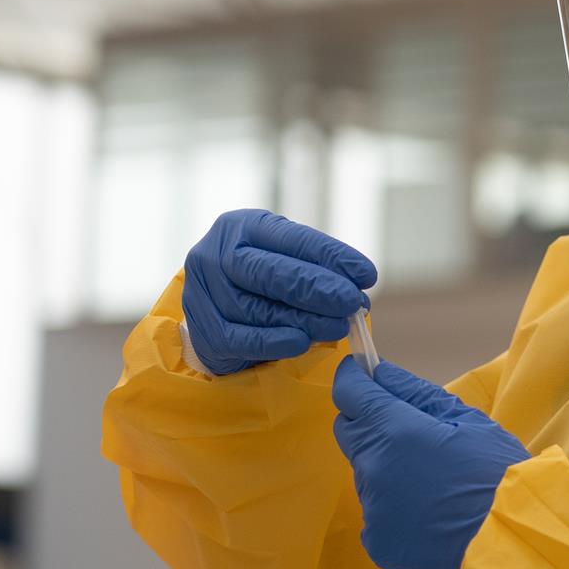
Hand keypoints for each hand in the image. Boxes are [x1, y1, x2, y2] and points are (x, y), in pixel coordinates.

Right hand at [182, 209, 377, 375]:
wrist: (217, 309)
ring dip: (303, 320)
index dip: (330, 256)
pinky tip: (302, 342)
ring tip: (338, 326)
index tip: (366, 274)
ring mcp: (202, 291)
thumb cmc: (264, 279)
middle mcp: (215, 253)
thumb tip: (358, 287)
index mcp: (242, 226)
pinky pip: (240, 338)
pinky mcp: (201, 328)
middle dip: (316, 287)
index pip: (291, 239)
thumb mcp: (286, 259)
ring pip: (256, 308)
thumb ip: (316, 268)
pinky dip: (274, 342)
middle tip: (351, 301)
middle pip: (269, 272)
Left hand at [332, 358, 530, 568]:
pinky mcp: (377, 542)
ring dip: (386, 465)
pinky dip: (394, 503)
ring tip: (431, 479)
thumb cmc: (499, 476)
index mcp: (395, 432)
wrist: (513, 548)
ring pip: (365, 472)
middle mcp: (372, 469)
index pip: (350, 393)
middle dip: (370, 420)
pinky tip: (429, 511)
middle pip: (350, 431)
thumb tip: (381, 373)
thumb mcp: (470, 423)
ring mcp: (371, 509)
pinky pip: (376, 509)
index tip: (364, 373)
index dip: (354, 378)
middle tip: (412, 429)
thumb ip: (417, 394)